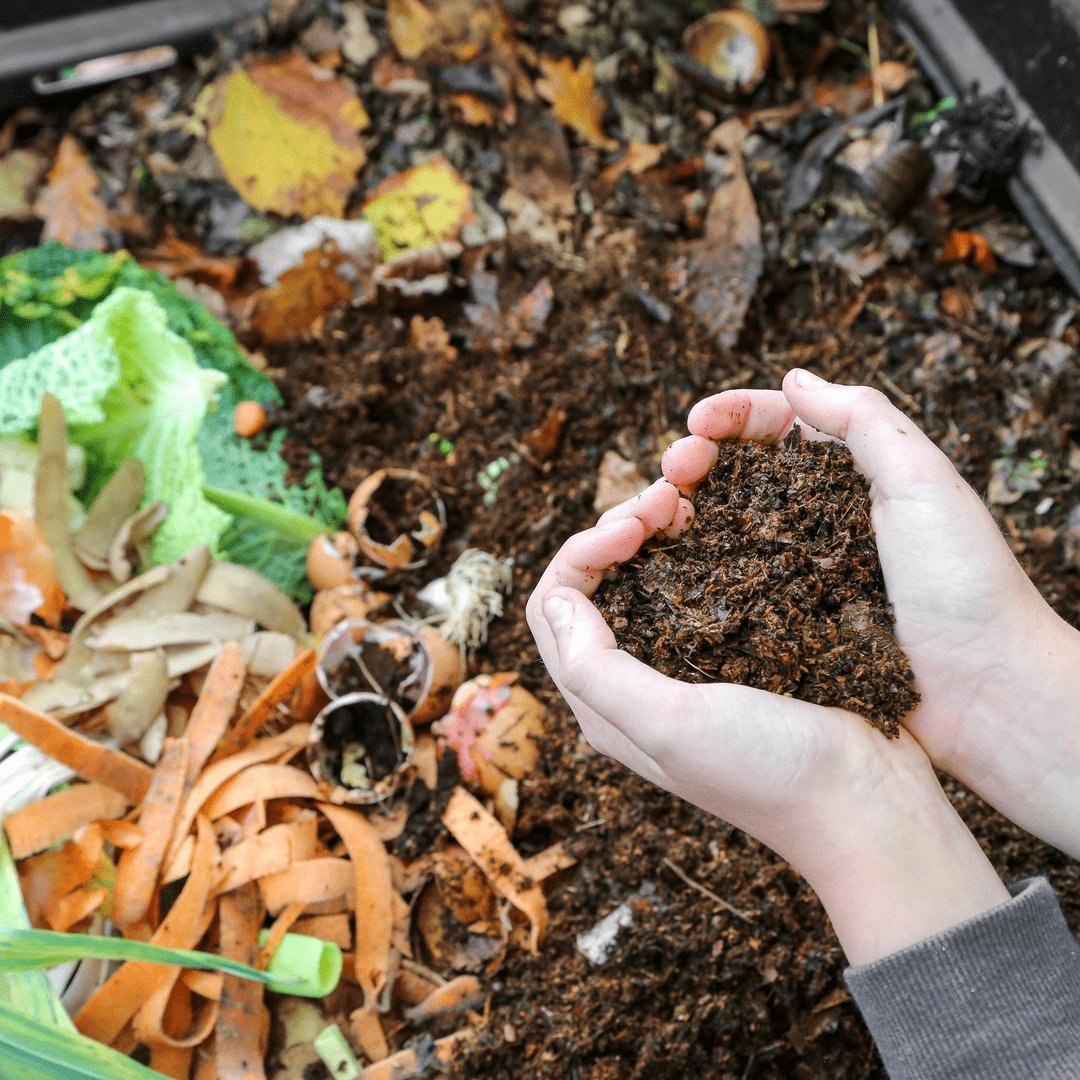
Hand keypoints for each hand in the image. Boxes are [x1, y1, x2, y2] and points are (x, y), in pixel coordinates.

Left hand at [527, 481, 1008, 964]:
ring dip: (653, 532)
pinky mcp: (734, 652)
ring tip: (689, 500)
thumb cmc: (769, 771)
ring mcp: (685, 666)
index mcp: (603, 704)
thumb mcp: (671, 724)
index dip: (580, 552)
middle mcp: (633, 684)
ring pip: (642, 578)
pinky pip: (696, 585)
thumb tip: (556, 599)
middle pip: (593, 585)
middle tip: (666, 498)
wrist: (867, 803)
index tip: (634, 526)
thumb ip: (596, 669)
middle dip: (616, 531)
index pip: (552, 607)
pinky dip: (697, 547)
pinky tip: (722, 526)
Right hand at [662, 369, 1079, 857]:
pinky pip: (730, 585)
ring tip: (657, 513)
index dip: (732, 416)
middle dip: (697, 459)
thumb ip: (864, 420)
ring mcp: (798, 571)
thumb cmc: (965, 585)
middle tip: (671, 470)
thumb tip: (794, 378)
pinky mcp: (785, 621)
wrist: (984, 694)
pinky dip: (696, 567)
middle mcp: (820, 518)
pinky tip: (670, 563)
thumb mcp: (923, 481)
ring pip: (725, 526)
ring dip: (686, 510)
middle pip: (741, 473)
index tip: (696, 423)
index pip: (780, 426)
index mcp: (855, 475)